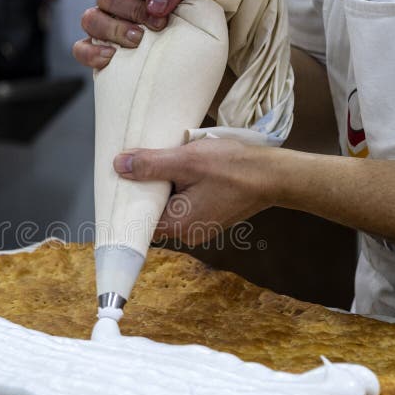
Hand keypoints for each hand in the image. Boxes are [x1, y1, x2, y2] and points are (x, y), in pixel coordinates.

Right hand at [73, 0, 184, 68]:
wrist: (192, 51)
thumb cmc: (190, 18)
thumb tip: (158, 2)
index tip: (163, 6)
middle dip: (133, 11)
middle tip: (157, 25)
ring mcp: (104, 22)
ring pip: (90, 18)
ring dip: (114, 29)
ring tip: (137, 41)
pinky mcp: (98, 47)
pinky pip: (81, 48)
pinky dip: (92, 53)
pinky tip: (112, 57)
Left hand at [113, 140, 278, 244]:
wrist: (275, 176)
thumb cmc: (234, 168)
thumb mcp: (187, 160)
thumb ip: (152, 164)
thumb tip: (119, 165)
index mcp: (177, 226)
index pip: (138, 218)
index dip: (128, 198)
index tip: (121, 178)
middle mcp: (187, 234)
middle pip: (153, 212)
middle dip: (147, 189)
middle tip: (141, 162)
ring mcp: (200, 227)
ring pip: (170, 207)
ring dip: (166, 187)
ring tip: (164, 162)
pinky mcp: (210, 217)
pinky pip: (185, 205)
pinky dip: (181, 189)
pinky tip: (185, 170)